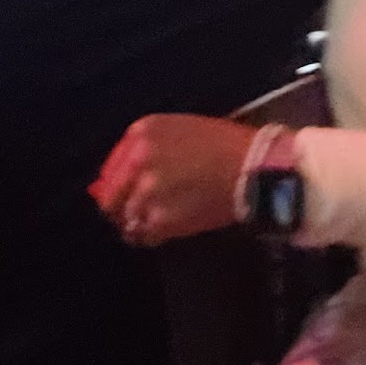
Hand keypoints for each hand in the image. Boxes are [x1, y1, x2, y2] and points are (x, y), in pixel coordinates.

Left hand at [90, 114, 254, 247]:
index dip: (118, 183)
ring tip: (158, 222)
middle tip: (137, 214)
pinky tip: (167, 230)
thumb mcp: (184, 128)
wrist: (255, 166)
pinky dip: (152, 236)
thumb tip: (128, 177)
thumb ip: (152, 146)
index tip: (127, 192)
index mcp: (144, 131)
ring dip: (139, 222)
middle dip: (121, 206)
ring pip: (126, 217)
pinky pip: (144, 235)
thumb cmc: (228, 144)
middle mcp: (138, 159)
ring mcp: (146, 191)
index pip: (112, 165)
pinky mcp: (159, 218)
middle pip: (111, 195)